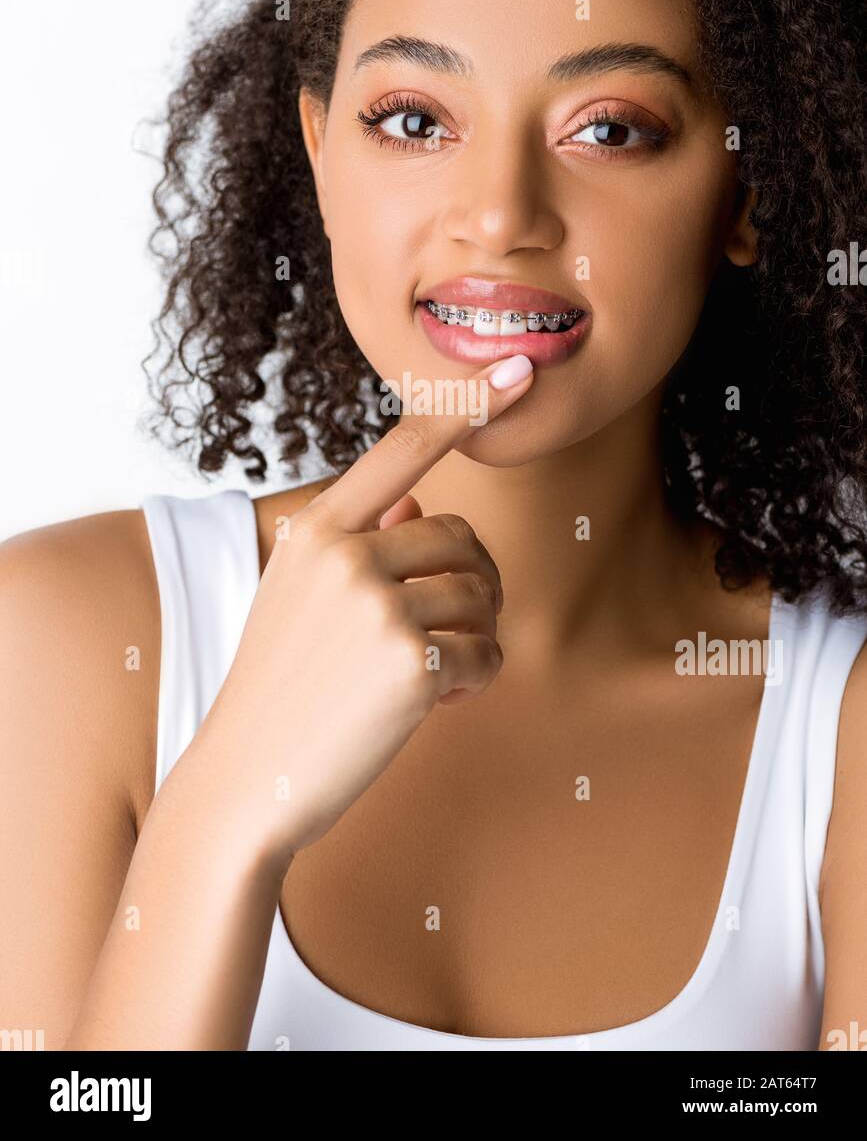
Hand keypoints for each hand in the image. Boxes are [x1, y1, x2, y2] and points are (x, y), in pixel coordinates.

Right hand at [195, 354, 534, 869]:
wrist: (247, 780)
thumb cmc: (280, 686)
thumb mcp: (302, 597)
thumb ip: (362, 541)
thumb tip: (418, 500)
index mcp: (317, 531)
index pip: (403, 449)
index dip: (466, 405)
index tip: (518, 371)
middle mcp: (346, 557)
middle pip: (462, 537)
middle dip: (470, 584)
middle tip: (443, 631)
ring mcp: (378, 609)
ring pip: (482, 596)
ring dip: (474, 637)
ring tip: (429, 672)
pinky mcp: (412, 666)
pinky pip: (487, 655)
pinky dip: (475, 682)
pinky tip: (432, 705)